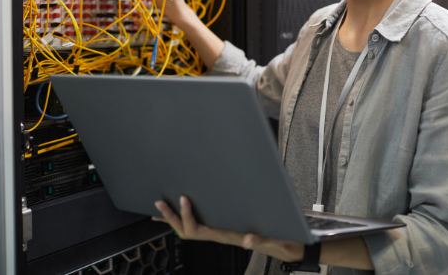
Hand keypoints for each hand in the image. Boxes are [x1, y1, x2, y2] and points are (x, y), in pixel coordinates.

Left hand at [153, 197, 304, 262]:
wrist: (286, 248)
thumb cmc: (279, 240)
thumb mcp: (272, 238)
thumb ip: (260, 239)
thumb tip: (248, 241)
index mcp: (227, 235)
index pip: (199, 229)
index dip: (188, 216)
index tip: (184, 199)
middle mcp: (220, 235)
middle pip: (188, 230)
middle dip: (172, 217)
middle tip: (160, 202)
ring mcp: (221, 234)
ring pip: (192, 229)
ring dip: (175, 219)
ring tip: (163, 207)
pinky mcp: (225, 230)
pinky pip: (201, 226)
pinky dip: (187, 219)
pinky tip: (182, 213)